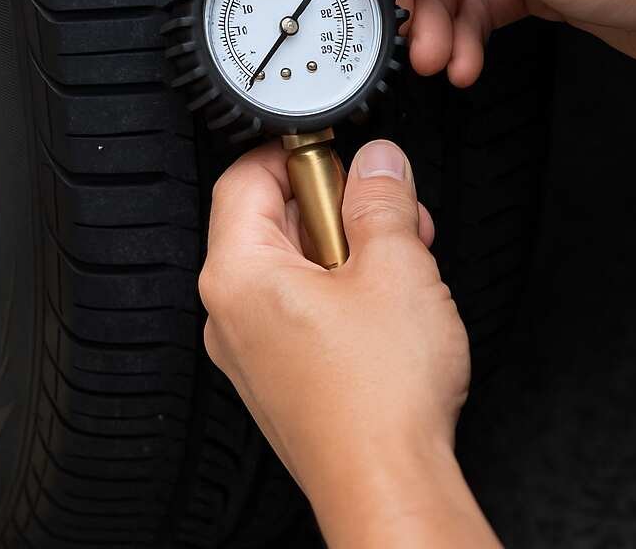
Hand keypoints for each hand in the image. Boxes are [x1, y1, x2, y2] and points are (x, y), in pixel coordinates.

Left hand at [201, 140, 497, 547]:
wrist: (389, 485)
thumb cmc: (381, 398)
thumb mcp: (396, 266)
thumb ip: (382, 200)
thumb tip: (377, 164)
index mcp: (238, 275)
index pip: (244, 177)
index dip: (297, 152)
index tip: (341, 152)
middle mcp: (230, 313)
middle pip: (272, 221)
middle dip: (340, 208)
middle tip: (390, 214)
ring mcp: (252, 351)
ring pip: (295, 268)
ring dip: (351, 252)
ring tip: (405, 264)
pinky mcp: (281, 378)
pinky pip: (302, 311)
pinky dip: (345, 294)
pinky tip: (392, 306)